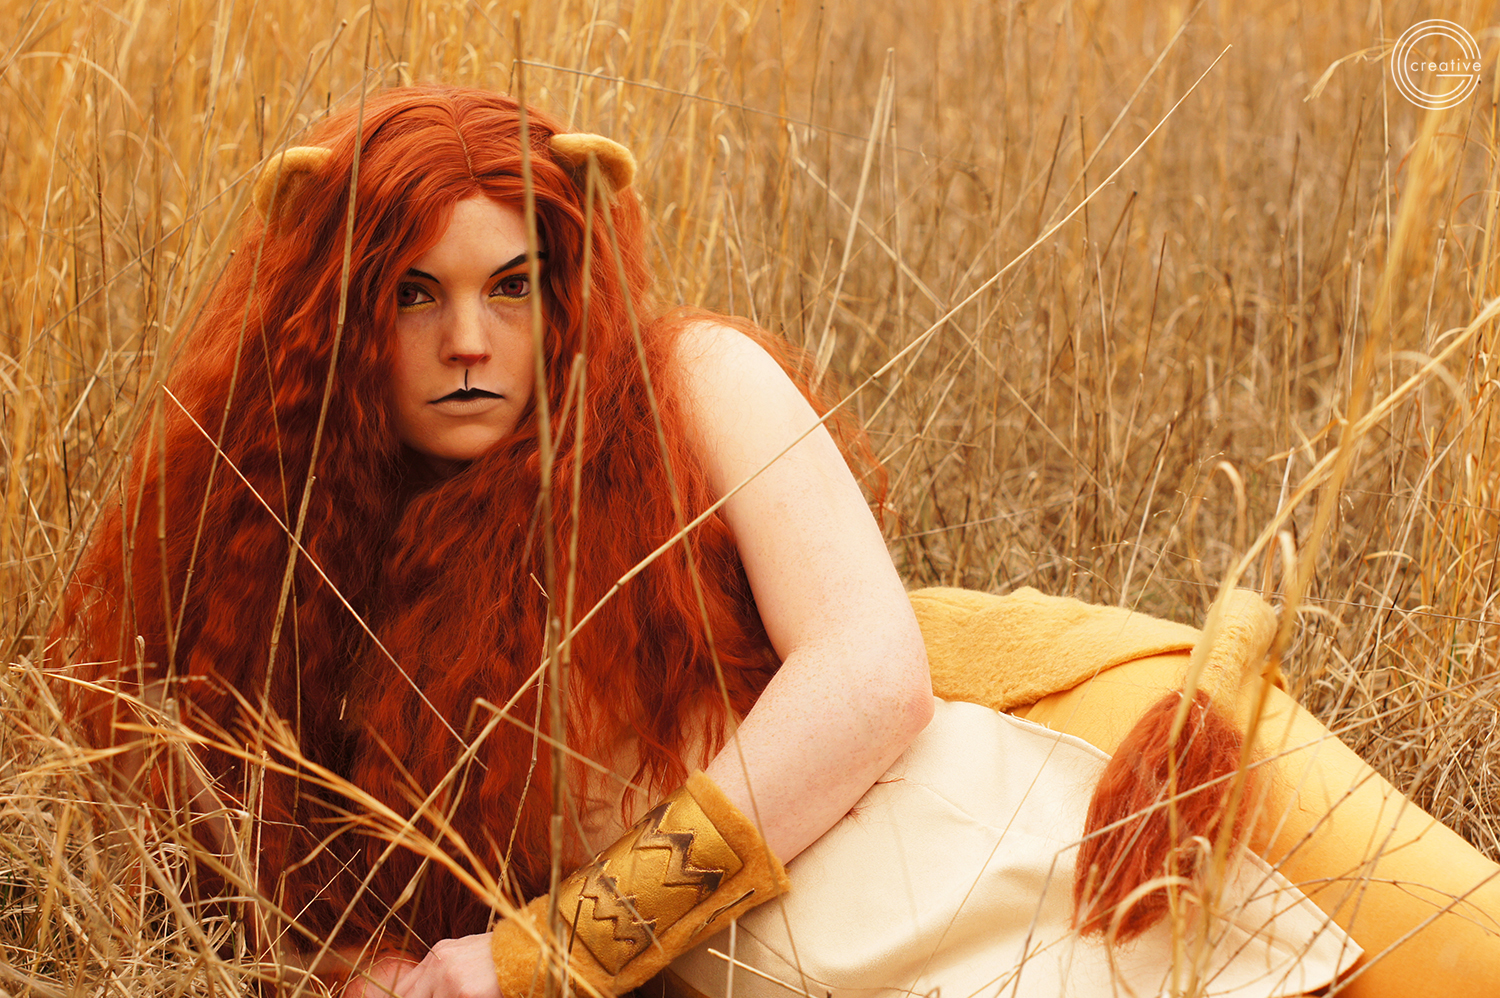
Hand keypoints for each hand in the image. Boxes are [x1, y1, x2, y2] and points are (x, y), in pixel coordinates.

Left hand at [343, 933, 499, 997]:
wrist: (532, 949)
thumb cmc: (503, 957)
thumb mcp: (468, 956)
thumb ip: (443, 971)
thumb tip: (425, 990)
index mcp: (439, 954)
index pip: (403, 988)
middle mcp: (438, 964)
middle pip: (409, 997)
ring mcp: (448, 981)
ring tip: (462, 995)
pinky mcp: (463, 994)